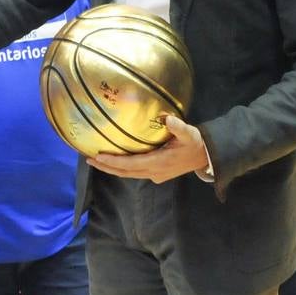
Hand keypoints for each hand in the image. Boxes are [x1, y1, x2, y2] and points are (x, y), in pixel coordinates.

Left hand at [88, 115, 209, 183]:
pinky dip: (122, 168)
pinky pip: (134, 172)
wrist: (205, 157)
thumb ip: (178, 127)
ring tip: (97, 161)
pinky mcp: (156, 175)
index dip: (113, 162)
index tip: (98, 156)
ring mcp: (155, 175)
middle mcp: (153, 172)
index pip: (130, 164)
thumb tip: (168, 119)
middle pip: (125, 172)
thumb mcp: (189, 134)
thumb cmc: (195, 143)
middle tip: (89, 159)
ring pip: (128, 174)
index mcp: (158, 163)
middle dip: (106, 167)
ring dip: (112, 169)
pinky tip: (115, 161)